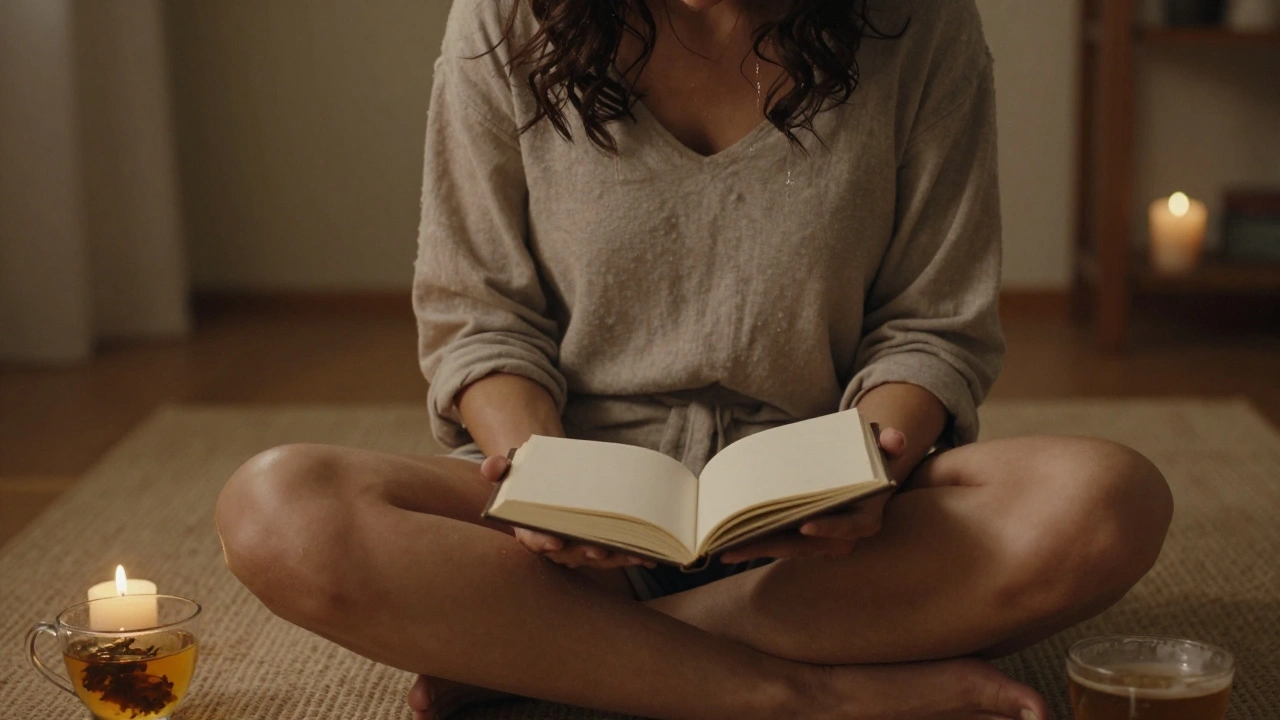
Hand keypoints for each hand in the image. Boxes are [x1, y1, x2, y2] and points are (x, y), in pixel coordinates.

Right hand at [481, 455, 655, 570]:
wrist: (547, 485)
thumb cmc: (528, 480)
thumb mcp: (510, 470)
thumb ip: (498, 469)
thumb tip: (491, 467)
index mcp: (529, 529)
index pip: (533, 539)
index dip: (541, 541)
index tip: (552, 541)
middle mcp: (554, 544)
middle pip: (570, 554)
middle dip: (586, 552)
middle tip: (600, 548)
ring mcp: (577, 548)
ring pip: (596, 558)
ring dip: (616, 558)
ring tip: (636, 553)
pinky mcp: (597, 547)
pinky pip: (615, 555)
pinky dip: (631, 556)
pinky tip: (650, 556)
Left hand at [720, 424, 907, 562]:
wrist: (859, 475)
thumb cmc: (869, 460)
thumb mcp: (882, 447)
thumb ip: (890, 442)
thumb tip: (894, 439)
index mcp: (865, 520)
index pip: (849, 528)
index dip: (829, 529)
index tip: (806, 525)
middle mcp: (842, 539)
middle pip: (807, 545)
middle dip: (774, 546)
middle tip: (742, 545)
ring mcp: (820, 543)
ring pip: (787, 549)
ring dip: (757, 549)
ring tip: (725, 549)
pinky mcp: (802, 541)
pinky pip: (778, 545)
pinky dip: (755, 544)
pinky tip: (727, 546)